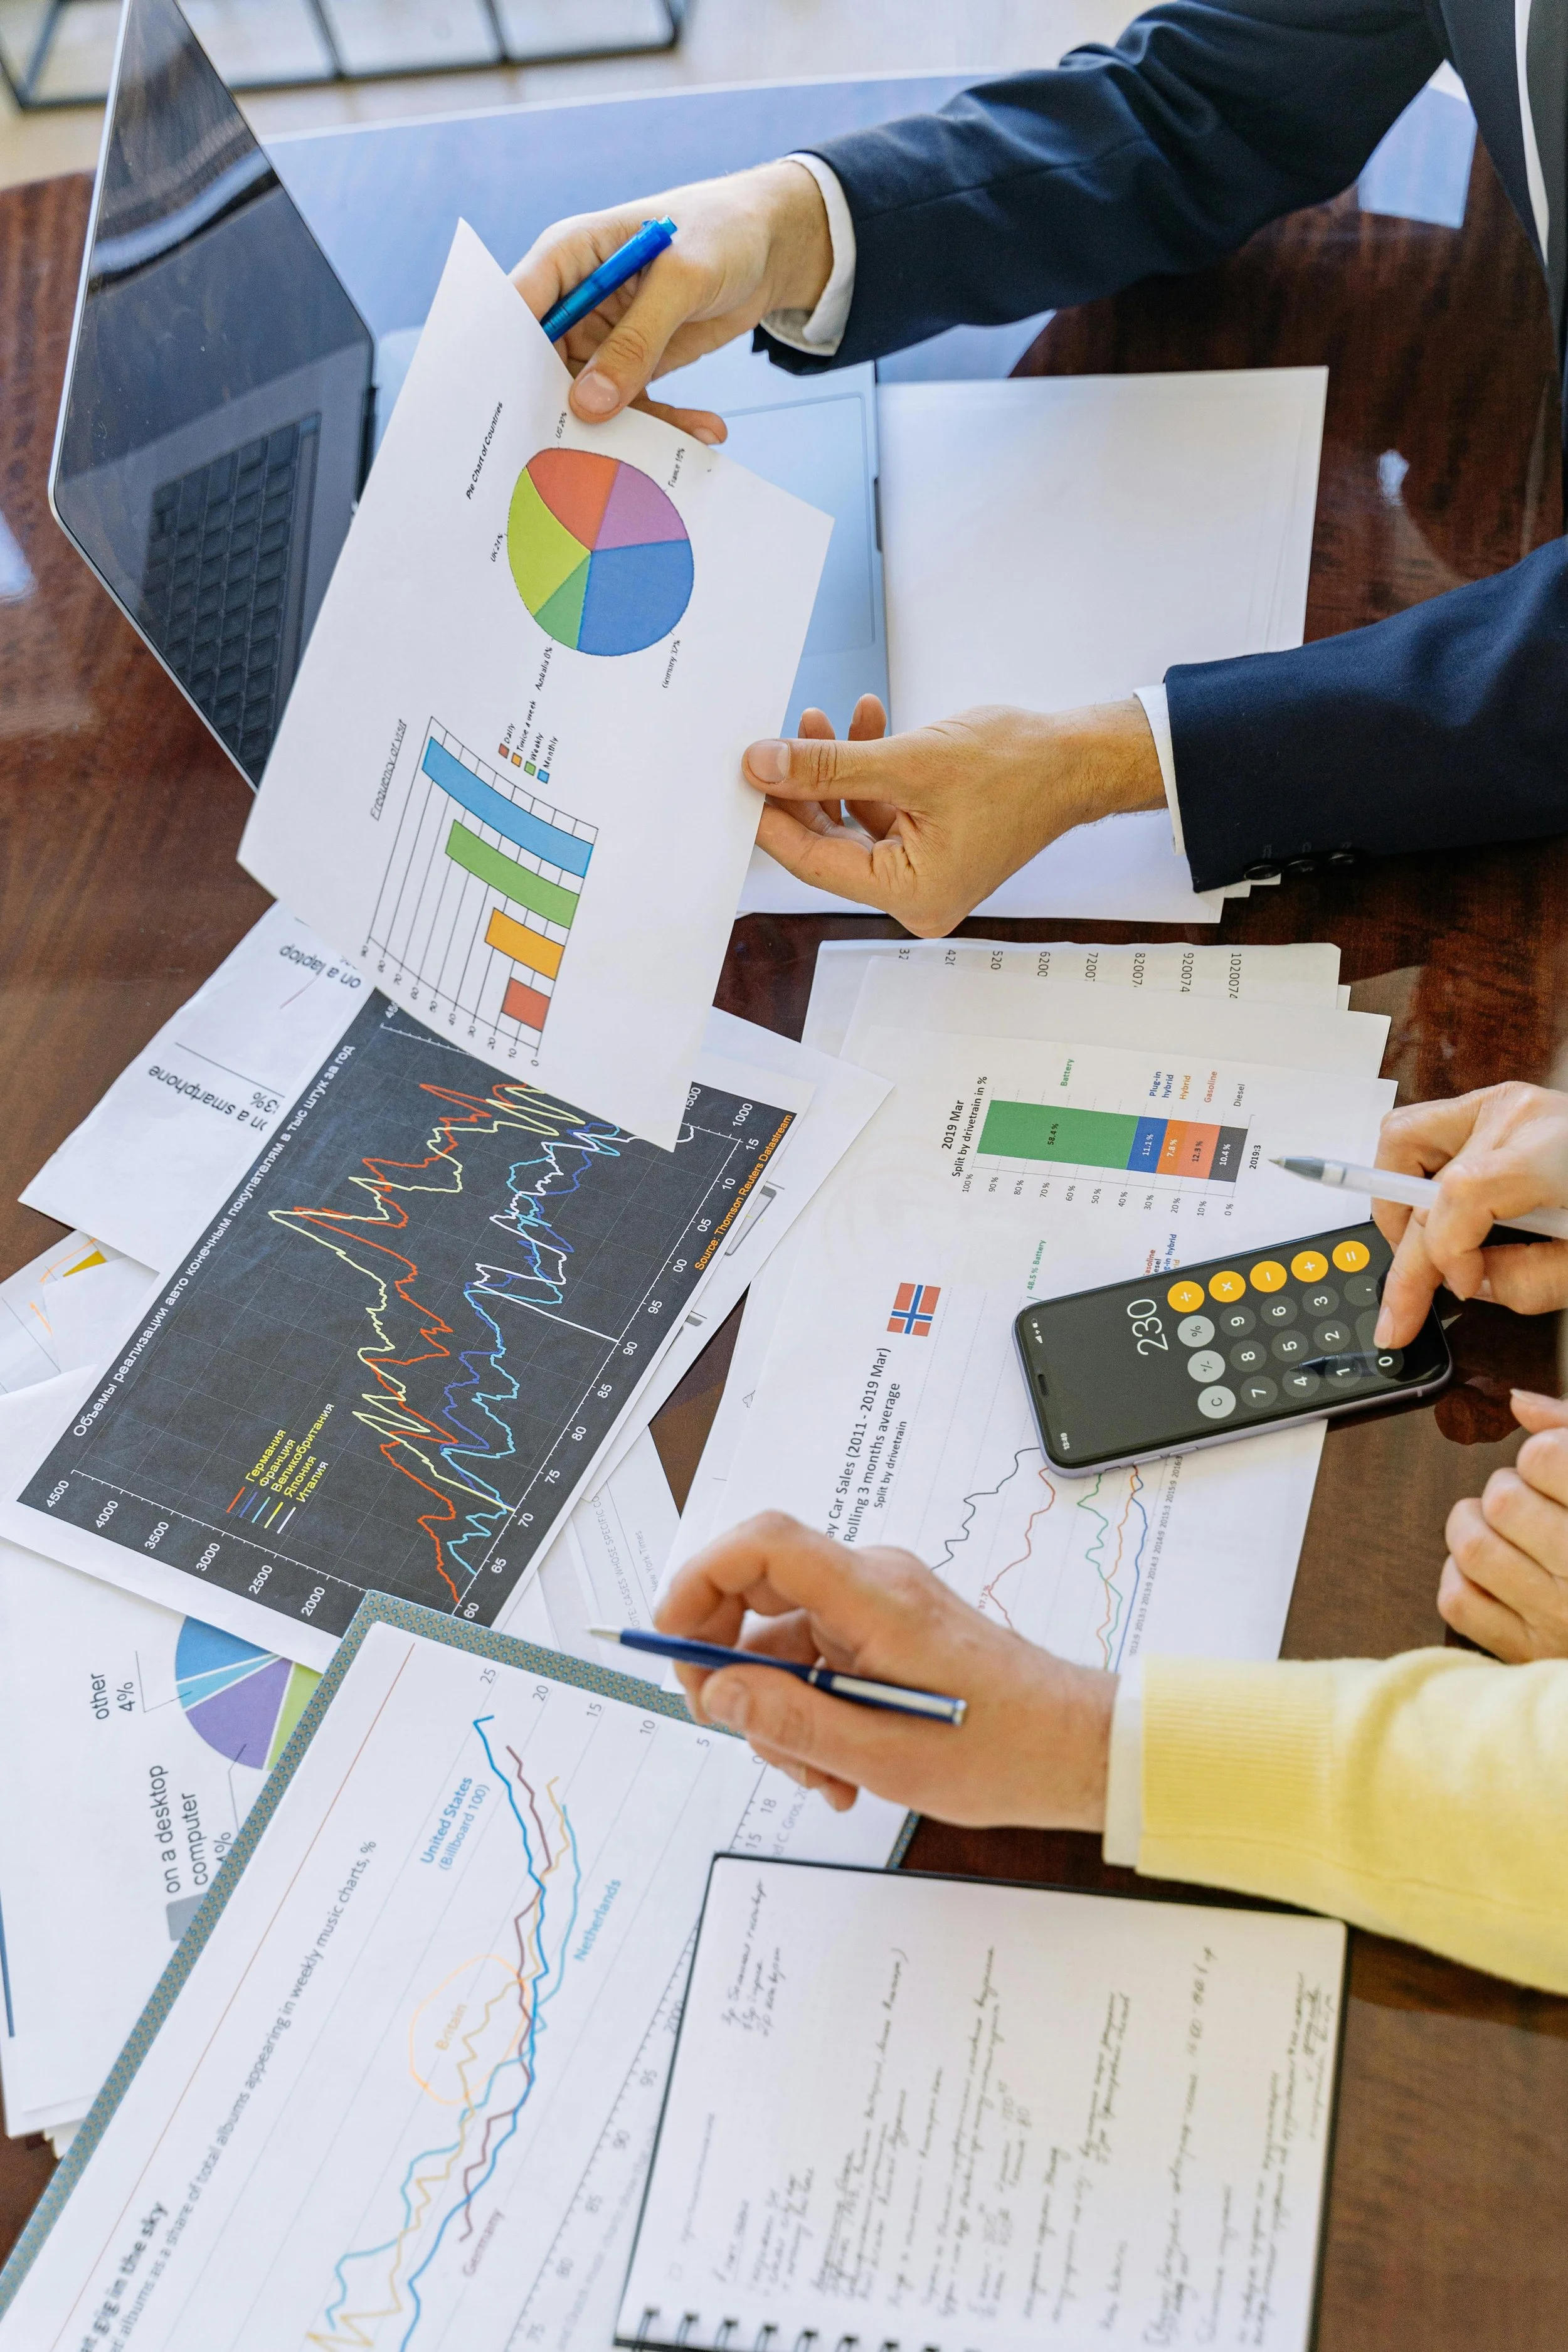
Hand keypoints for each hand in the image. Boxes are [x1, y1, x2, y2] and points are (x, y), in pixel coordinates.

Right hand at [510, 161, 832, 439]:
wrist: (769, 245)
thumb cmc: (720, 232)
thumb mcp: (682, 280)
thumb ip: (636, 340)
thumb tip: (588, 405)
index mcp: (567, 256)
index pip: (516, 309)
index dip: (505, 360)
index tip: (512, 414)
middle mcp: (574, 300)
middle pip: (542, 367)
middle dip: (560, 412)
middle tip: (578, 461)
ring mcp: (601, 337)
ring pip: (589, 398)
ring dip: (627, 428)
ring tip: (666, 451)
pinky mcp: (633, 364)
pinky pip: (632, 406)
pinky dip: (665, 423)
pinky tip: (705, 430)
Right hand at [655, 1511, 1114, 1826]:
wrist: (1079, 1750)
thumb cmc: (1006, 1749)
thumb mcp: (885, 1756)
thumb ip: (791, 1722)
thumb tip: (717, 1693)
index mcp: (874, 1596)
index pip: (763, 1543)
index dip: (700, 1580)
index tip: (672, 1640)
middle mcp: (874, 1585)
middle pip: (758, 1591)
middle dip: (731, 1667)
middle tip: (732, 1729)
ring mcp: (882, 1607)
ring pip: (784, 1641)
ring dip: (780, 1711)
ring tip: (818, 1776)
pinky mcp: (889, 1633)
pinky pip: (819, 1660)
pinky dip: (812, 1712)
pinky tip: (839, 1769)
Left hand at [743, 696, 1165, 935]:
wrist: (1077, 757)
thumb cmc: (1020, 767)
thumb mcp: (910, 761)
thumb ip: (829, 766)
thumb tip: (763, 766)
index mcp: (912, 896)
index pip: (814, 862)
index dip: (772, 816)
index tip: (740, 778)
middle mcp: (914, 896)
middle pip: (827, 843)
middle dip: (803, 785)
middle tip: (776, 740)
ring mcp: (922, 871)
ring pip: (849, 820)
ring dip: (834, 768)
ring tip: (825, 719)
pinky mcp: (929, 844)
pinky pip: (878, 809)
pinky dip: (866, 770)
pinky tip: (865, 723)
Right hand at [1373, 1084, 1567, 1345]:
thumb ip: (1528, 1282)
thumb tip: (1471, 1285)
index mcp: (1552, 1151)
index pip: (1459, 1198)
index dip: (1446, 1256)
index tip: (1463, 1291)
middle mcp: (1517, 1115)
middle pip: (1423, 1186)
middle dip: (1407, 1259)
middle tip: (1403, 1310)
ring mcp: (1501, 1103)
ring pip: (1401, 1140)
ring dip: (1398, 1202)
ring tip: (1418, 1250)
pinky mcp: (1495, 1106)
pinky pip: (1425, 1131)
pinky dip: (1416, 1175)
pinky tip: (1436, 1214)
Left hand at [1442, 1392, 1567, 1657]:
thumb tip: (1520, 1402)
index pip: (1546, 1458)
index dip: (1546, 1454)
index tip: (1558, 1468)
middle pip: (1504, 1497)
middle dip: (1511, 1486)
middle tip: (1535, 1501)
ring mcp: (1557, 1619)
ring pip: (1472, 1544)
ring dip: (1476, 1524)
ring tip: (1505, 1529)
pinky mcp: (1528, 1652)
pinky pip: (1458, 1599)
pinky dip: (1463, 1576)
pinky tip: (1494, 1570)